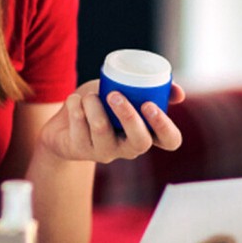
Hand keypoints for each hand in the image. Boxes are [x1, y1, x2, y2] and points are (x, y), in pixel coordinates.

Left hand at [36, 80, 184, 164]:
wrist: (62, 124)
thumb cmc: (101, 106)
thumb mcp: (125, 94)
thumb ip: (150, 90)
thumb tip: (179, 92)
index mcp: (146, 133)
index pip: (170, 141)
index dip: (164, 126)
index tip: (149, 105)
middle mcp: (129, 148)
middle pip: (141, 142)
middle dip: (129, 116)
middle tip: (115, 95)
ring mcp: (105, 152)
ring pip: (103, 129)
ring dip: (93, 104)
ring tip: (89, 95)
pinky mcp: (81, 150)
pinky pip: (79, 124)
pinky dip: (74, 104)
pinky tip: (73, 101)